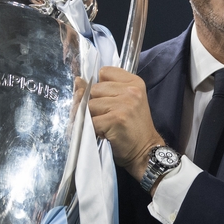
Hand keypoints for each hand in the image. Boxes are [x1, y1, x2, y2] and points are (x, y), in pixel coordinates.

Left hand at [88, 66, 164, 181]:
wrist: (145, 151)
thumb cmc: (132, 127)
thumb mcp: (123, 101)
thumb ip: (102, 88)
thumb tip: (77, 80)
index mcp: (134, 82)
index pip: (104, 72)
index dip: (101, 87)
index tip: (109, 99)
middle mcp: (131, 91)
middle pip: (94, 88)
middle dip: (96, 103)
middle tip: (107, 116)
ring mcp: (124, 105)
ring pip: (90, 105)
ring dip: (93, 117)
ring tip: (106, 125)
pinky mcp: (115, 119)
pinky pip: (90, 120)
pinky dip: (93, 129)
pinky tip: (104, 133)